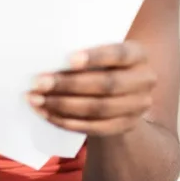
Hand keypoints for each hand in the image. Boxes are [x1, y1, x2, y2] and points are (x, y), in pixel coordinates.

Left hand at [28, 41, 155, 136]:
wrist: (120, 92)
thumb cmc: (99, 63)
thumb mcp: (98, 52)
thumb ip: (82, 53)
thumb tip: (45, 56)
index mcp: (138, 54)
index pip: (118, 54)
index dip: (95, 57)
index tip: (68, 59)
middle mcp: (144, 80)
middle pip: (106, 84)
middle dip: (69, 84)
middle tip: (38, 82)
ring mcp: (138, 106)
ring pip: (98, 109)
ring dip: (62, 105)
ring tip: (35, 99)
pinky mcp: (125, 126)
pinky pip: (94, 127)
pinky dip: (67, 121)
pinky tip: (46, 113)